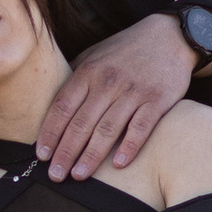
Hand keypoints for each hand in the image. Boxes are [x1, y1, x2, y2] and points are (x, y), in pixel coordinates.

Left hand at [36, 11, 193, 179]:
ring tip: (79, 175)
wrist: (169, 36)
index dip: (50, 132)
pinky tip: (119, 165)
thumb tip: (49, 100)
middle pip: (81, 122)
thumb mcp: (95, 54)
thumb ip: (74, 76)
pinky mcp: (158, 99)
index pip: (62, 107)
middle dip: (65, 152)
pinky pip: (141, 127)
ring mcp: (133, 91)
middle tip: (56, 175)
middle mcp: (108, 81)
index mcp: (89, 71)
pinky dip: (129, 146)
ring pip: (107, 129)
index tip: (41, 154)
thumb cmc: (126, 50)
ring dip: (91, 155)